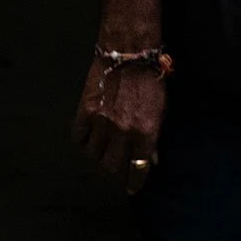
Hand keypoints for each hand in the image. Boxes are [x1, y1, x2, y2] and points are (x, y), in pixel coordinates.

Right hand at [72, 52, 165, 193]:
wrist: (128, 52)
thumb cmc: (150, 78)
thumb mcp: (161, 109)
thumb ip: (155, 136)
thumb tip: (151, 158)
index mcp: (145, 131)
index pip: (138, 167)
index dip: (135, 182)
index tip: (132, 188)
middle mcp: (122, 131)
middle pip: (111, 167)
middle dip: (114, 173)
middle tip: (116, 171)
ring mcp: (101, 122)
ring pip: (93, 155)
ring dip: (98, 158)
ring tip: (102, 155)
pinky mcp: (85, 111)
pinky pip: (78, 137)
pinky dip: (83, 143)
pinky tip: (88, 141)